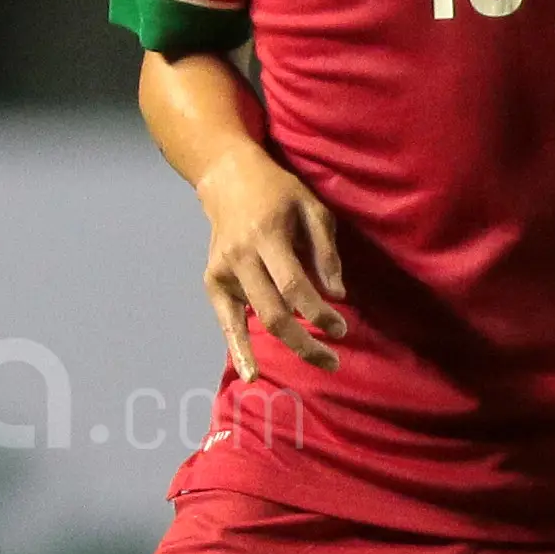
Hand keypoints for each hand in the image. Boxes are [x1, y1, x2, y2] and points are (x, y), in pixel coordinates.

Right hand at [190, 144, 348, 372]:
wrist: (227, 178)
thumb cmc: (278, 192)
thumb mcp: (311, 207)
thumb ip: (325, 251)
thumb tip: (337, 296)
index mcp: (267, 235)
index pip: (295, 286)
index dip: (319, 312)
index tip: (341, 329)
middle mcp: (241, 257)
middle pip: (274, 312)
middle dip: (306, 341)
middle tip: (333, 360)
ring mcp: (223, 271)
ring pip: (255, 320)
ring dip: (288, 344)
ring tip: (317, 361)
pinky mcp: (213, 281)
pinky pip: (228, 321)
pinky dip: (239, 349)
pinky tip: (252, 375)